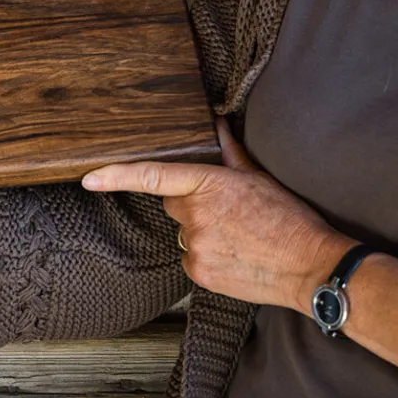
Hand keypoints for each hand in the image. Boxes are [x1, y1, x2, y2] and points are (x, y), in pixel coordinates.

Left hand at [81, 116, 351, 313]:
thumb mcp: (260, 179)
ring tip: (239, 239)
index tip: (89, 178)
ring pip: (184, 234)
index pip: (154, 175)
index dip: (116, 176)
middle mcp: (196, 215)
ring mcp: (195, 246)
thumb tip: (217, 125)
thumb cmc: (290, 220)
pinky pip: (191, 260)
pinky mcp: (199, 273)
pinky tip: (235, 257)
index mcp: (210, 184)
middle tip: (230, 215)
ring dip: (202, 234)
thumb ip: (231, 153)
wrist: (308, 266)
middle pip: (174, 206)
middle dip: (193, 206)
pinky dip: (208, 257)